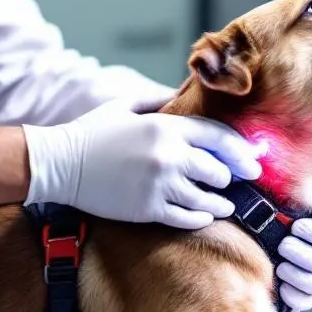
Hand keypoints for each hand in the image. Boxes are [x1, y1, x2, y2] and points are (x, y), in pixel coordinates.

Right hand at [22, 96, 263, 228]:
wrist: (59, 164)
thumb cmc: (91, 132)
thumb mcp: (124, 105)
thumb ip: (158, 99)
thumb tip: (182, 94)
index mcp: (165, 127)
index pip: (218, 138)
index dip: (240, 150)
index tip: (252, 159)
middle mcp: (168, 156)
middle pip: (218, 170)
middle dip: (229, 176)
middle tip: (235, 181)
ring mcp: (160, 185)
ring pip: (207, 198)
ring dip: (220, 202)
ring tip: (226, 205)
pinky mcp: (148, 209)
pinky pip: (188, 218)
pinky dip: (201, 217)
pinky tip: (206, 216)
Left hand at [275, 188, 311, 310]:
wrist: (279, 248)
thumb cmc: (297, 225)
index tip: (296, 226)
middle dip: (300, 254)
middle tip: (283, 245)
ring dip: (294, 274)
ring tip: (280, 265)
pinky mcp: (310, 297)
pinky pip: (304, 301)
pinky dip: (291, 294)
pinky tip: (282, 284)